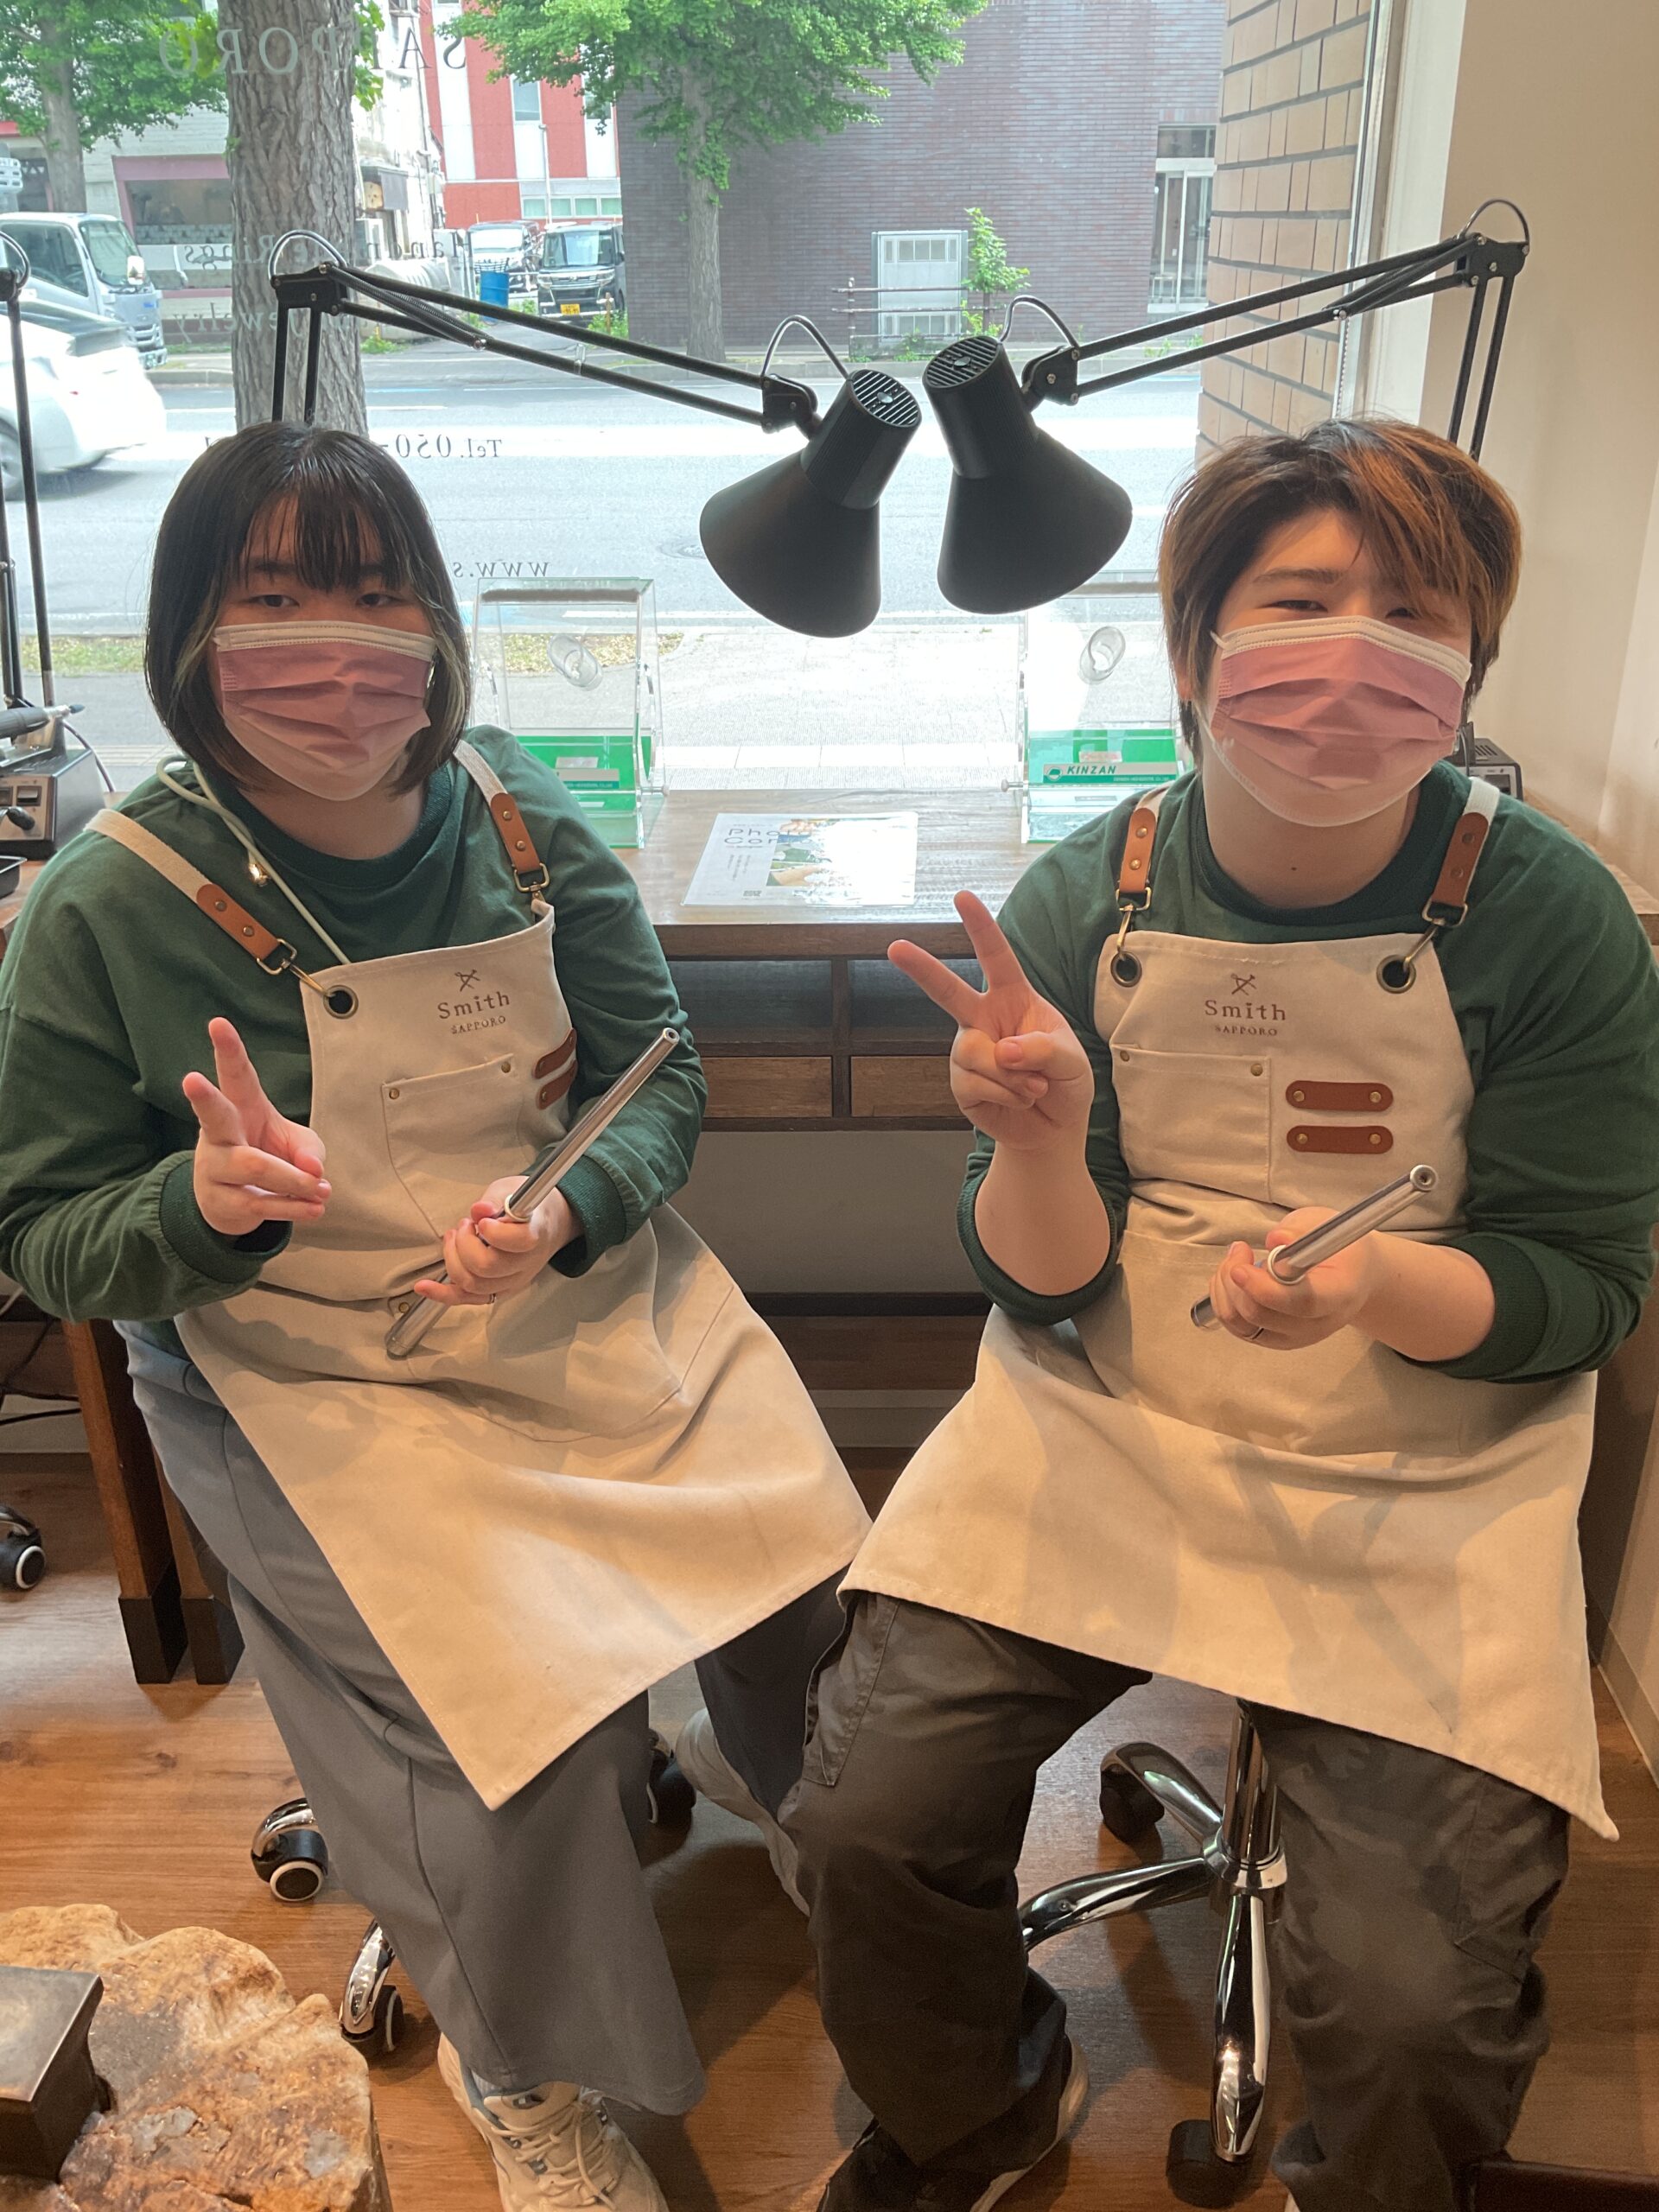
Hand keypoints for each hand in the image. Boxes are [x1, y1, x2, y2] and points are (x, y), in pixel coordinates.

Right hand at [184, 1017, 329, 1237]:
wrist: (236, 1206)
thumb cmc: (271, 1157)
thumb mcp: (298, 1145)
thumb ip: (309, 1150)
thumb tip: (312, 1171)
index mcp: (240, 1108)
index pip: (235, 1075)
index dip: (228, 1050)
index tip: (217, 1023)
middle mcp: (219, 1135)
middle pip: (213, 1116)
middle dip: (203, 1098)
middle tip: (191, 1079)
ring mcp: (215, 1168)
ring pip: (252, 1168)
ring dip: (292, 1179)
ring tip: (321, 1188)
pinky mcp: (222, 1202)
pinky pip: (261, 1204)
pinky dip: (294, 1206)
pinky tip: (316, 1207)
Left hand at [414, 1177, 578, 1308]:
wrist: (546, 1225)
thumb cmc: (528, 1207)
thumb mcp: (513, 1190)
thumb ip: (495, 1200)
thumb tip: (479, 1209)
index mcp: (535, 1234)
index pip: (517, 1242)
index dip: (494, 1233)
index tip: (482, 1221)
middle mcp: (526, 1263)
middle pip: (487, 1267)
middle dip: (464, 1244)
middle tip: (465, 1225)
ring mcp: (512, 1280)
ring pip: (473, 1284)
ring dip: (452, 1260)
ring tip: (455, 1238)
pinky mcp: (498, 1290)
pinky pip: (468, 1299)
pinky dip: (443, 1294)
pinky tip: (424, 1287)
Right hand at [889, 892, 1092, 1152]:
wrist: (1053, 1129)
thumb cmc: (1065, 1083)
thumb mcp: (1072, 1062)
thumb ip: (1044, 1050)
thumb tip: (1003, 1050)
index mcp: (1015, 999)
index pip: (997, 958)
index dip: (981, 927)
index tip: (962, 897)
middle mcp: (985, 1019)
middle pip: (949, 990)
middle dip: (922, 969)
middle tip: (896, 947)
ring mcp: (969, 1050)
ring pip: (973, 1051)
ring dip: (1012, 1075)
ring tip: (1032, 1087)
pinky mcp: (961, 1083)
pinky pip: (975, 1082)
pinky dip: (1007, 1095)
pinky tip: (1018, 1100)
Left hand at [1207, 1207, 1380, 1350]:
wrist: (1352, 1276)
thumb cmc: (1339, 1249)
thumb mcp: (1326, 1227)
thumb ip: (1300, 1232)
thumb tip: (1276, 1240)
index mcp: (1340, 1293)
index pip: (1301, 1302)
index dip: (1265, 1288)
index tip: (1240, 1267)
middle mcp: (1318, 1324)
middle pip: (1263, 1315)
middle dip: (1236, 1279)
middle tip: (1240, 1248)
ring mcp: (1295, 1336)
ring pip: (1243, 1324)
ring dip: (1226, 1289)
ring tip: (1235, 1260)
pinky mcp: (1275, 1338)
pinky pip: (1237, 1327)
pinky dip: (1225, 1301)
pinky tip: (1230, 1278)